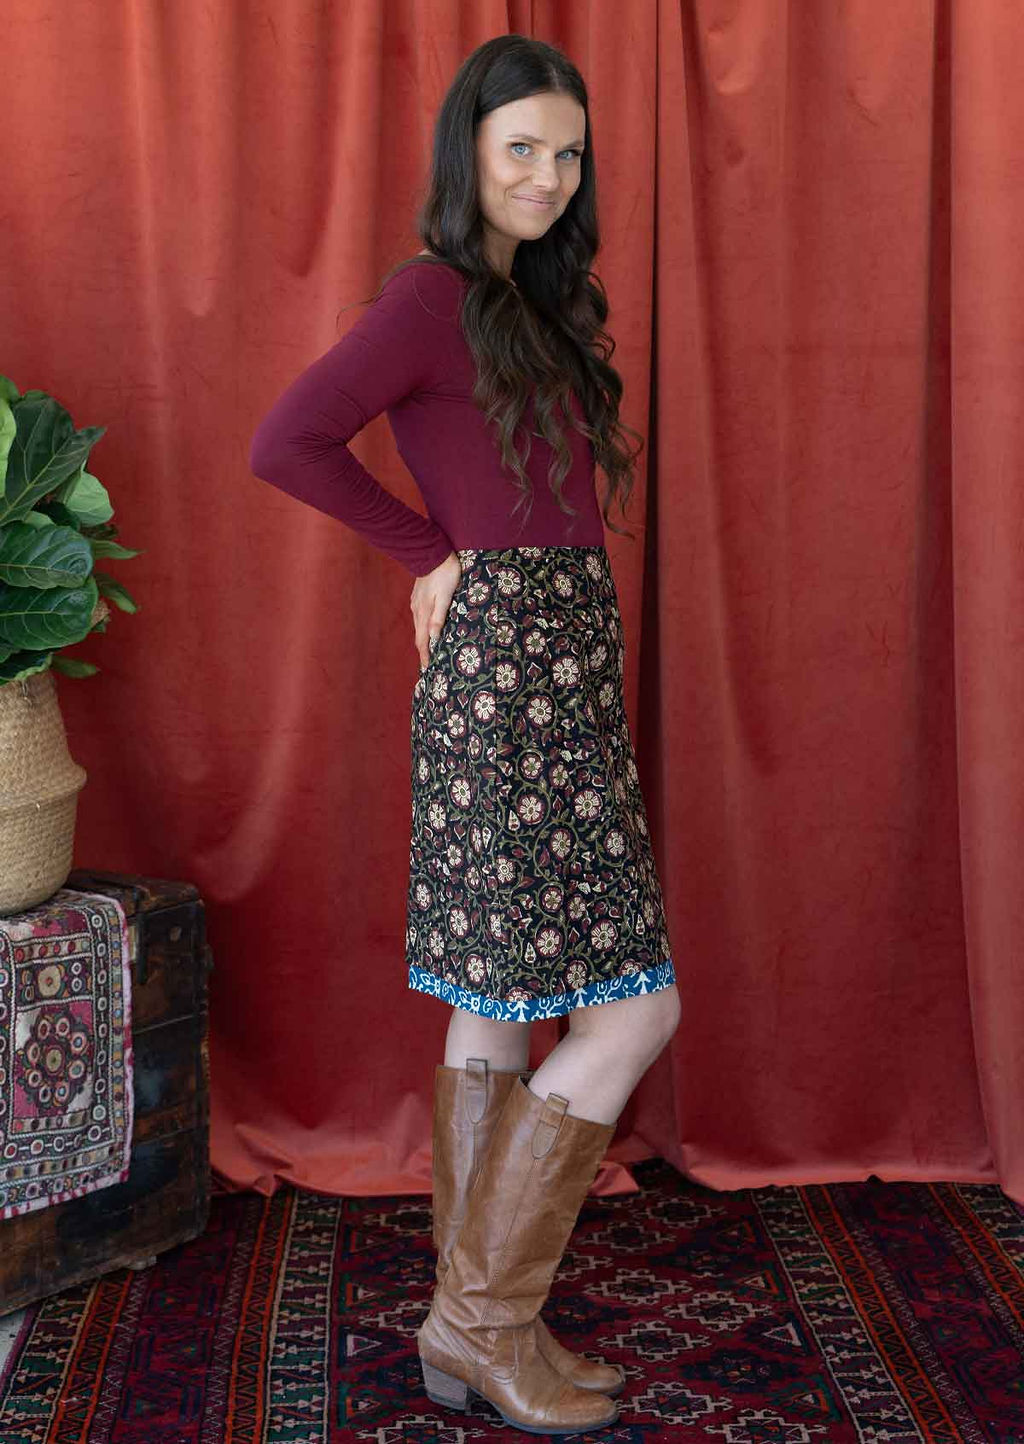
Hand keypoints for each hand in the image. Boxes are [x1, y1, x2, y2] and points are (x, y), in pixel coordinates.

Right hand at [411, 550, 461, 670]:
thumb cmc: (444, 574)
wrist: (433, 553)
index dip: (425, 656)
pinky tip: (427, 628)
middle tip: (428, 664)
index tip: (427, 669)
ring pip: (418, 627)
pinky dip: (422, 628)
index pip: (422, 640)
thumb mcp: (446, 596)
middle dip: (423, 651)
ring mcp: (415, 603)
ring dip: (422, 639)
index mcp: (424, 613)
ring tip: (429, 649)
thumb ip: (439, 617)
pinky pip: (418, 617)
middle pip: (418, 636)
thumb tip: (434, 638)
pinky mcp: (417, 597)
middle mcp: (417, 610)